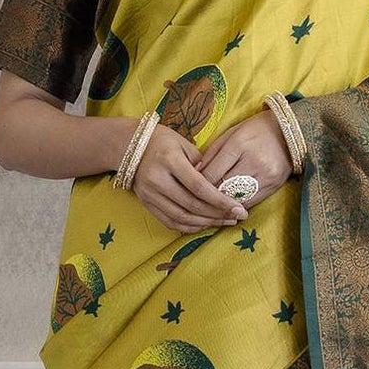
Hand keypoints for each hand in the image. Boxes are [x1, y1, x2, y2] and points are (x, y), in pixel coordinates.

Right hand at [132, 124, 248, 234]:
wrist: (129, 146)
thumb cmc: (163, 141)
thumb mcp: (184, 144)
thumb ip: (203, 166)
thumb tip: (222, 188)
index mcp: (170, 160)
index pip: (199, 187)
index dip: (220, 201)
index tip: (239, 208)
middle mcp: (157, 180)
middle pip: (192, 205)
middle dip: (217, 214)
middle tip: (237, 217)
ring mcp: (149, 194)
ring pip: (182, 218)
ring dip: (206, 223)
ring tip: (224, 222)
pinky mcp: (146, 204)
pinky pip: (170, 222)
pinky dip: (189, 227)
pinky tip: (205, 225)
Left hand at [194, 107, 294, 206]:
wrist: (291, 131)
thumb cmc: (255, 130)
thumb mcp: (231, 134)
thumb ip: (212, 153)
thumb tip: (193, 174)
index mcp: (239, 144)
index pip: (212, 173)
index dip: (197, 185)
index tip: (189, 189)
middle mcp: (253, 161)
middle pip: (222, 187)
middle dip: (207, 196)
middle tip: (196, 201)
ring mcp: (265, 175)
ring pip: (235, 198)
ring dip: (222, 203)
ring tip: (211, 205)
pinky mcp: (274, 185)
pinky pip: (250, 201)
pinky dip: (237, 204)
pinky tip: (229, 205)